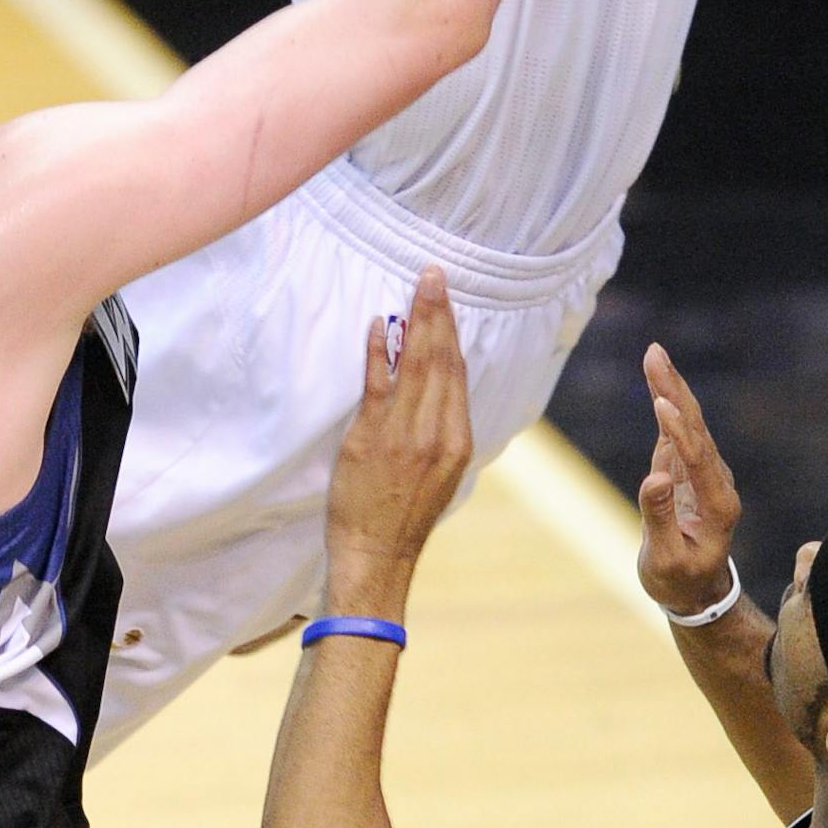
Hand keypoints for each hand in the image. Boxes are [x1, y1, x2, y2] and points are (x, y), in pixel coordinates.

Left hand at [323, 268, 472, 612]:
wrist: (377, 553)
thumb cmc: (405, 514)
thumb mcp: (439, 472)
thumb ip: (439, 428)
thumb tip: (438, 388)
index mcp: (457, 440)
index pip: (457, 373)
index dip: (453, 332)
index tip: (448, 298)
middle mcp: (436, 432)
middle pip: (440, 360)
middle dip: (438, 313)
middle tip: (434, 274)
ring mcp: (403, 433)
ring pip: (415, 364)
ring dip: (415, 321)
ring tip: (417, 286)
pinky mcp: (370, 436)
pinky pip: (377, 383)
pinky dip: (380, 351)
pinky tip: (381, 325)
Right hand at [636, 341, 742, 618]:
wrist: (695, 590)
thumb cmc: (679, 579)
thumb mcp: (666, 559)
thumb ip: (659, 518)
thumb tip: (655, 478)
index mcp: (719, 505)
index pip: (699, 458)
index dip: (679, 431)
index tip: (661, 404)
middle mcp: (718, 482)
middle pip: (696, 427)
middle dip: (674, 389)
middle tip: (655, 353)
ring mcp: (704, 473)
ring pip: (688, 422)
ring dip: (670, 387)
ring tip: (653, 354)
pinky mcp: (688, 469)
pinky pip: (676, 430)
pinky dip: (665, 402)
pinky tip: (657, 380)